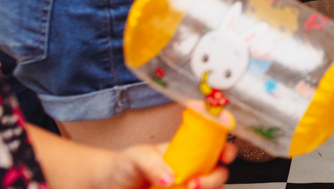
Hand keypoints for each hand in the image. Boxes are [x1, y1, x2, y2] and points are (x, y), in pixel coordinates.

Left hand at [98, 142, 236, 188]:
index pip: (215, 148)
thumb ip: (153, 163)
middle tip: (194, 184)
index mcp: (187, 153)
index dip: (226, 150)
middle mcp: (191, 172)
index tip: (225, 155)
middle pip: (219, 175)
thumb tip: (169, 178)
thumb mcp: (136, 157)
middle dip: (213, 179)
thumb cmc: (123, 166)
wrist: (106, 186)